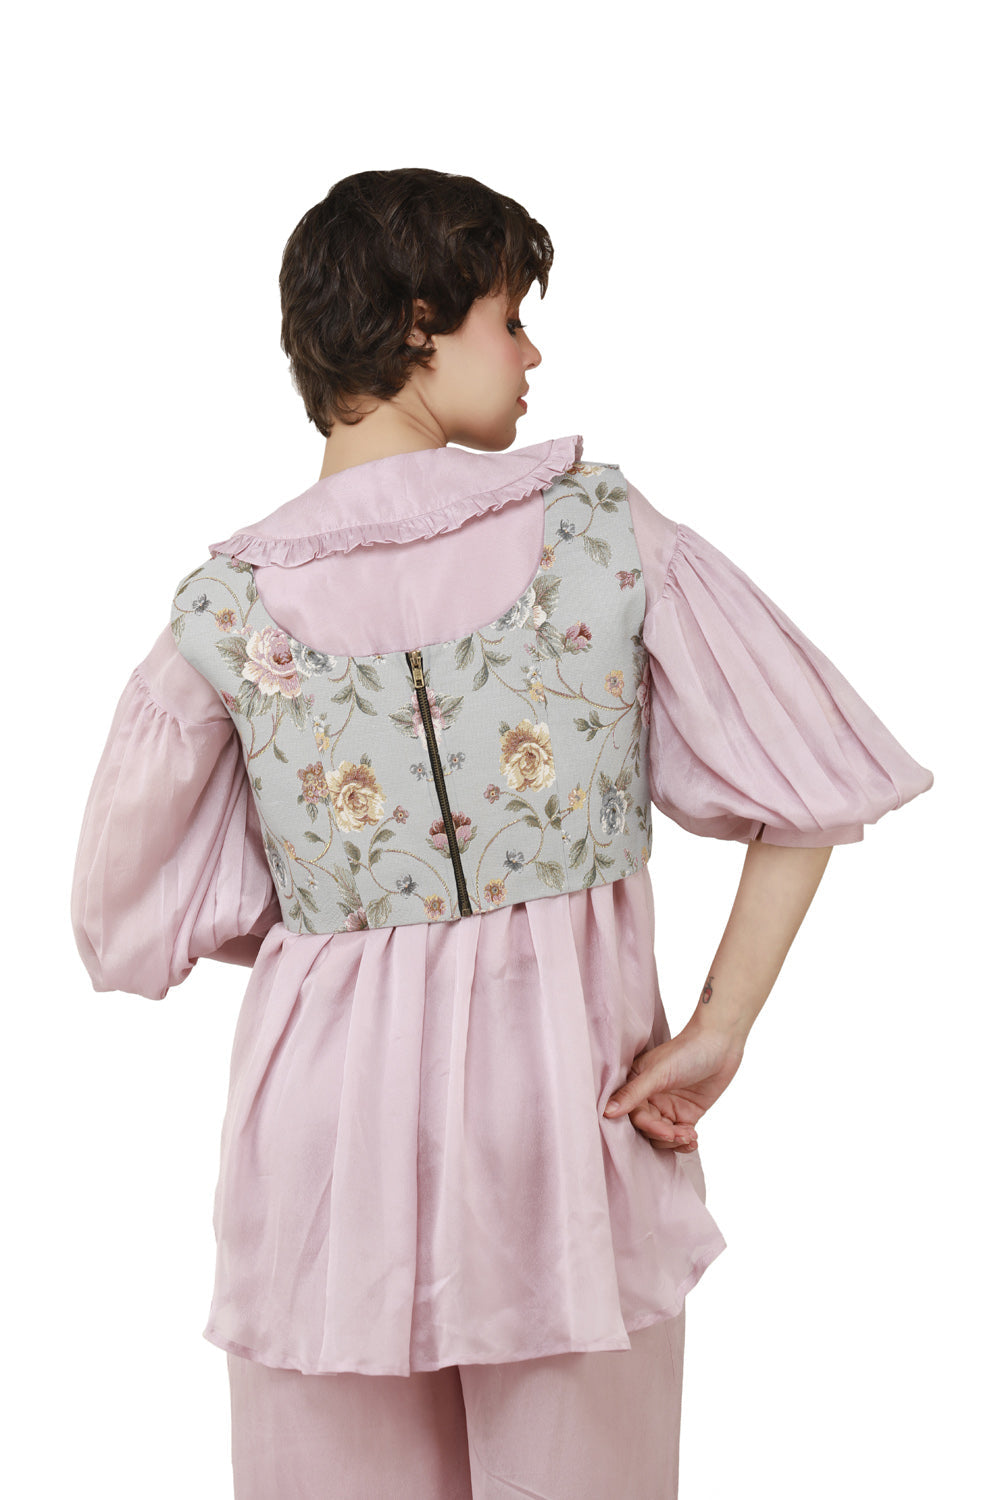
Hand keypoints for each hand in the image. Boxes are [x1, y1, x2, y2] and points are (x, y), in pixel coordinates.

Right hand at [602, 1021, 744, 1151]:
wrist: (720, 1044)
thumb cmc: (687, 1051)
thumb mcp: (658, 1073)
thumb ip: (633, 1094)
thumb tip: (606, 1112)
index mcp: (635, 1083)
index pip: (634, 1114)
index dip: (648, 1126)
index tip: (665, 1132)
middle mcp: (648, 1097)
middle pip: (647, 1129)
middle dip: (663, 1136)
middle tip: (679, 1135)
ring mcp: (667, 1107)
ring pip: (662, 1136)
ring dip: (675, 1141)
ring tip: (690, 1136)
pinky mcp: (685, 1114)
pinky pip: (679, 1136)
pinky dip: (685, 1142)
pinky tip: (693, 1141)